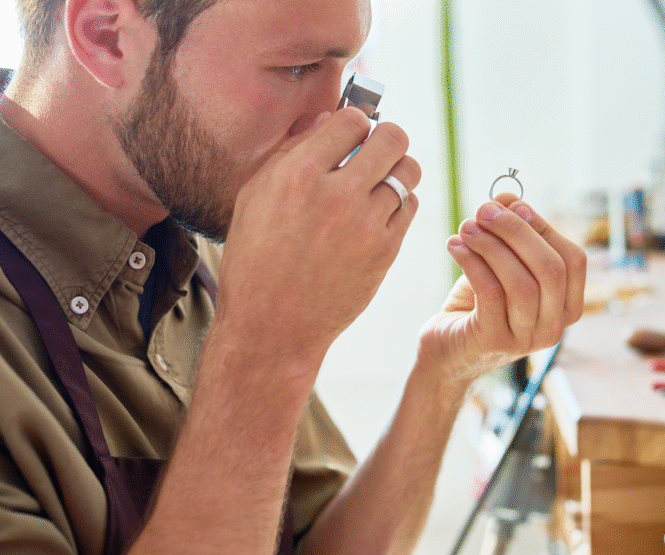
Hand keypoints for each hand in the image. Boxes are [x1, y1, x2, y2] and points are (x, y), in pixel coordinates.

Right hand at [216, 108, 420, 364]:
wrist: (272, 325)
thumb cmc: (256, 258)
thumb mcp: (254, 196)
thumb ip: (289, 151)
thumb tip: (325, 119)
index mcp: (297, 174)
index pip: (352, 119)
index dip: (354, 123)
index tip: (350, 135)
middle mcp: (336, 195)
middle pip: (392, 137)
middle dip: (385, 138)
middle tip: (374, 150)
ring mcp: (365, 225)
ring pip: (408, 171)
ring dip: (397, 169)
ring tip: (379, 180)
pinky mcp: (385, 251)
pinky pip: (410, 206)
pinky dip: (399, 202)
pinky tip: (378, 210)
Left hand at [420, 193, 586, 383]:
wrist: (446, 352)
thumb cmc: (477, 306)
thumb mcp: (499, 266)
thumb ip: (511, 234)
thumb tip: (507, 197)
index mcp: (567, 307)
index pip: (573, 260)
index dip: (543, 226)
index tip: (510, 204)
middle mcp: (554, 327)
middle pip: (550, 269)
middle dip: (516, 231)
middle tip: (483, 210)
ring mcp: (527, 340)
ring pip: (522, 282)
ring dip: (491, 245)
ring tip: (466, 227)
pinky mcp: (495, 342)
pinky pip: (490, 293)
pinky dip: (472, 262)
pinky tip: (454, 246)